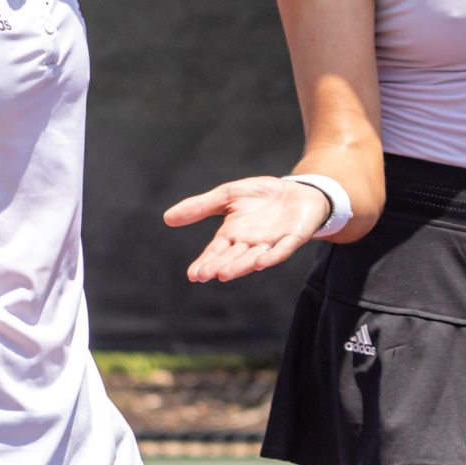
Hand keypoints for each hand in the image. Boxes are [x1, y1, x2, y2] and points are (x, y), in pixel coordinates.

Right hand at [163, 176, 331, 281]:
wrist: (299, 190)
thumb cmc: (263, 196)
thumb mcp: (227, 195)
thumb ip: (200, 207)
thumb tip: (167, 218)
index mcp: (233, 235)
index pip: (216, 251)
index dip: (205, 262)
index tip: (193, 274)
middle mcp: (250, 243)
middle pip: (232, 257)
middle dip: (219, 266)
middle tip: (204, 274)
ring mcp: (272, 241)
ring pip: (253, 257)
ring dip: (240, 266)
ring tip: (224, 273)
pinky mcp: (292, 237)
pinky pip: (281, 250)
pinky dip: (271, 256)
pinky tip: (260, 262)